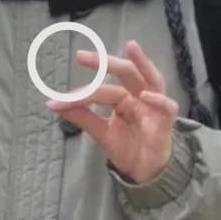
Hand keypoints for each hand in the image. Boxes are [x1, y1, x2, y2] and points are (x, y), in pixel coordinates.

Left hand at [45, 40, 178, 183]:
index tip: (59, 99)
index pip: (102, 89)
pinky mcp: (166, 122)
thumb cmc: (127, 146)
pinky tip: (147, 95)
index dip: (81, 94)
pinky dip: (158, 100)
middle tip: (82, 56)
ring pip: (152, 78)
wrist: (144, 171)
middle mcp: (139, 96)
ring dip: (142, 62)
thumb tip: (53, 103)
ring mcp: (154, 106)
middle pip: (126, 72)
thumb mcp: (101, 131)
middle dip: (106, 62)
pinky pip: (167, 107)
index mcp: (124, 97)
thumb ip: (82, 116)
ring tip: (131, 47)